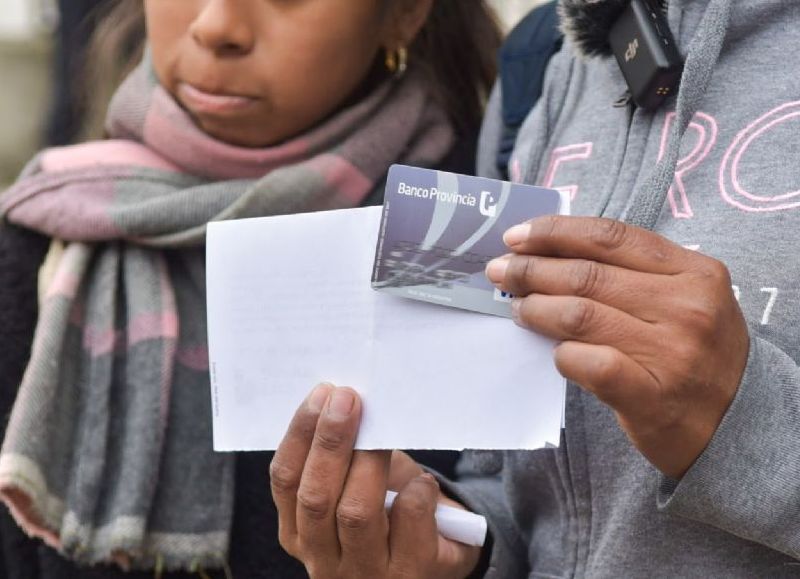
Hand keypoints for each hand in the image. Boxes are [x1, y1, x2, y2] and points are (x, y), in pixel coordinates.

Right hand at [270, 384, 480, 578]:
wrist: (439, 557)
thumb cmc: (391, 513)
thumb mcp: (356, 486)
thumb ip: (345, 455)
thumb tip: (347, 400)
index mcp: (299, 533)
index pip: (285, 482)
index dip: (301, 434)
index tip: (322, 394)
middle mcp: (324, 561)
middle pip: (315, 497)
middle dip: (330, 441)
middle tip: (347, 398)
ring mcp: (366, 573)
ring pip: (356, 512)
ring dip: (368, 461)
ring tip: (382, 430)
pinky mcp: (410, 573)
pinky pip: (408, 521)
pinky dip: (416, 491)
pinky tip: (422, 481)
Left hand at [486, 216, 749, 478]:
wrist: (739, 425)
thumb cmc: (696, 353)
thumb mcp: (684, 300)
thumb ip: (632, 275)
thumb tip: (551, 256)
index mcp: (694, 271)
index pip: (610, 237)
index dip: (555, 232)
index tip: (517, 237)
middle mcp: (686, 305)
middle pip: (587, 274)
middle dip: (531, 269)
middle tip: (501, 272)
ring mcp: (671, 351)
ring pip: (580, 313)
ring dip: (536, 308)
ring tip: (518, 308)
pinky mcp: (650, 395)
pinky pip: (587, 362)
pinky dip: (561, 353)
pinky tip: (553, 351)